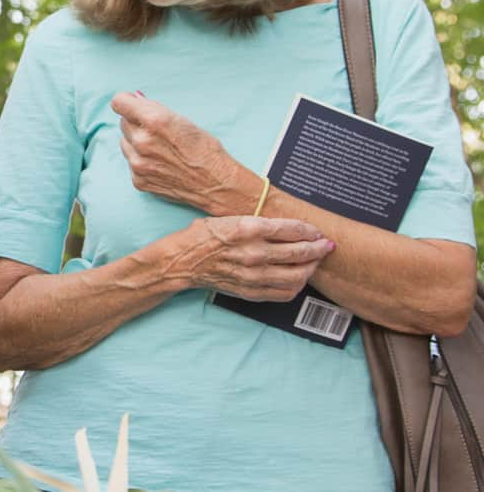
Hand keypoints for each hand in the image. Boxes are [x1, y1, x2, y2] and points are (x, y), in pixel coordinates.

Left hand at [111, 91, 246, 213]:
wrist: (216, 184)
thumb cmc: (205, 149)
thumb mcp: (182, 120)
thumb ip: (154, 109)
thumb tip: (134, 98)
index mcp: (154, 120)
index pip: (119, 102)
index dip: (126, 101)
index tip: (131, 103)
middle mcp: (142, 141)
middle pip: (123, 122)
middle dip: (136, 122)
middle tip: (156, 130)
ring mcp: (138, 163)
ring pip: (124, 142)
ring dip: (136, 141)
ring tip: (160, 148)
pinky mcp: (138, 180)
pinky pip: (130, 161)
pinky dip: (140, 160)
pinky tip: (160, 163)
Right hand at [173, 216, 333, 301]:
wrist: (184, 260)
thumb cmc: (206, 235)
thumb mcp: (232, 218)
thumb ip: (261, 224)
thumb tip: (291, 229)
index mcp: (249, 228)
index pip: (292, 229)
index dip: (310, 230)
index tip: (317, 232)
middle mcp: (254, 252)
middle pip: (300, 252)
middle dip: (319, 248)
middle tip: (327, 246)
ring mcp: (253, 275)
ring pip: (297, 275)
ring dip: (311, 268)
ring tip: (314, 262)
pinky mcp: (251, 291)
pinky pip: (284, 292)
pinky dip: (297, 286)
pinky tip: (299, 278)